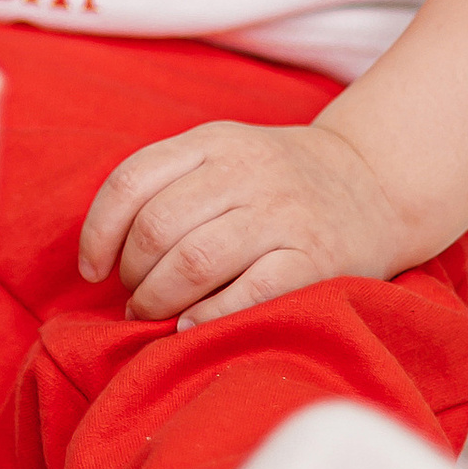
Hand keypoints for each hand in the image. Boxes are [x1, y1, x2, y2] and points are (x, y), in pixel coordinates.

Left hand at [77, 116, 407, 326]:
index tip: (93, 269)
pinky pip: (248, 292)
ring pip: (193, 260)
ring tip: (157, 315)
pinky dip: (209, 316)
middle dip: (133, 274)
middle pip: (156, 227)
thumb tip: (106, 253)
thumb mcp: (224, 154)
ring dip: (159, 300)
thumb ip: (170, 184)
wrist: (374, 184)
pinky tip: (192, 327)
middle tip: (136, 298)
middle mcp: (246, 171)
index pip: (131, 181)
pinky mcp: (315, 258)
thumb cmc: (278, 182)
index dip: (98, 232)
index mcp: (213, 141)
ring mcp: (283, 214)